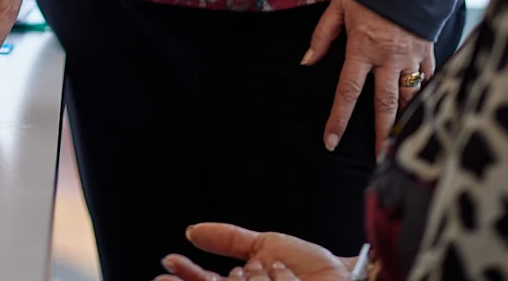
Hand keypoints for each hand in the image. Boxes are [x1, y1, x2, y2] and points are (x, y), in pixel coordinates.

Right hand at [156, 223, 353, 280]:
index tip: (168, 262)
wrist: (345, 276)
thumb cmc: (307, 267)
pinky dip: (268, 278)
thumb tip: (192, 231)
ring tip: (254, 273)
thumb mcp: (263, 245)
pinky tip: (274, 271)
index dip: (184, 275)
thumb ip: (227, 238)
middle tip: (162, 279)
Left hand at [303, 0, 433, 156]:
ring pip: (410, 96)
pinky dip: (426, 94)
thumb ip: (323, 35)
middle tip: (379, 160)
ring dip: (405, 120)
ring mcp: (412, 56)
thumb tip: (307, 62)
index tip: (331, 142)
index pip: (347, 92)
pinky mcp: (429, 50)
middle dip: (381, 135)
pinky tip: (423, 109)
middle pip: (385, 105)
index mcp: (363, 48)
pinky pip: (428, 79)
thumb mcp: (340, 5)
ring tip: (401, 143)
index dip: (338, 119)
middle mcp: (389, 58)